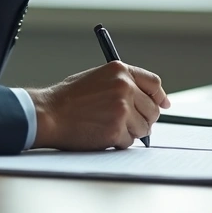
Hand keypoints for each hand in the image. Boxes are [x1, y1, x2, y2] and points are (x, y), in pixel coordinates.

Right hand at [26, 62, 170, 150]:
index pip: (154, 83)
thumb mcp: (97, 78)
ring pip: (143, 128)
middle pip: (153, 109)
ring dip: (130, 131)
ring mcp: (122, 109)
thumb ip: (122, 84)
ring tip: (108, 126)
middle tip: (130, 123)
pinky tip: (101, 133)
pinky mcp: (117, 129)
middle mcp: (125, 87)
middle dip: (145, 119)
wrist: (49, 113)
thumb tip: (145, 100)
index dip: (160, 96)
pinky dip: (118, 141)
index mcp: (120, 71)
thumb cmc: (68, 98)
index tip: (163, 105)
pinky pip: (128, 141)